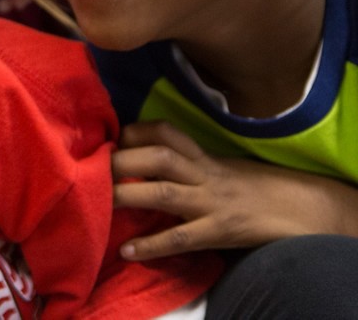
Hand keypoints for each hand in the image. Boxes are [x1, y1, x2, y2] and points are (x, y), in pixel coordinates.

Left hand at [111, 121, 357, 259]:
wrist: (294, 209)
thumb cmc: (243, 185)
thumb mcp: (211, 163)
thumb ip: (177, 158)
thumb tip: (127, 153)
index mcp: (201, 154)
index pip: (164, 132)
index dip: (133, 131)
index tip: (107, 138)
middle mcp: (203, 173)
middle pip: (159, 158)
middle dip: (122, 161)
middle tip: (89, 168)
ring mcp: (210, 202)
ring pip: (164, 193)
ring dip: (128, 196)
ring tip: (97, 202)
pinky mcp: (218, 231)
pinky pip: (181, 237)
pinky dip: (152, 245)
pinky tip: (128, 250)